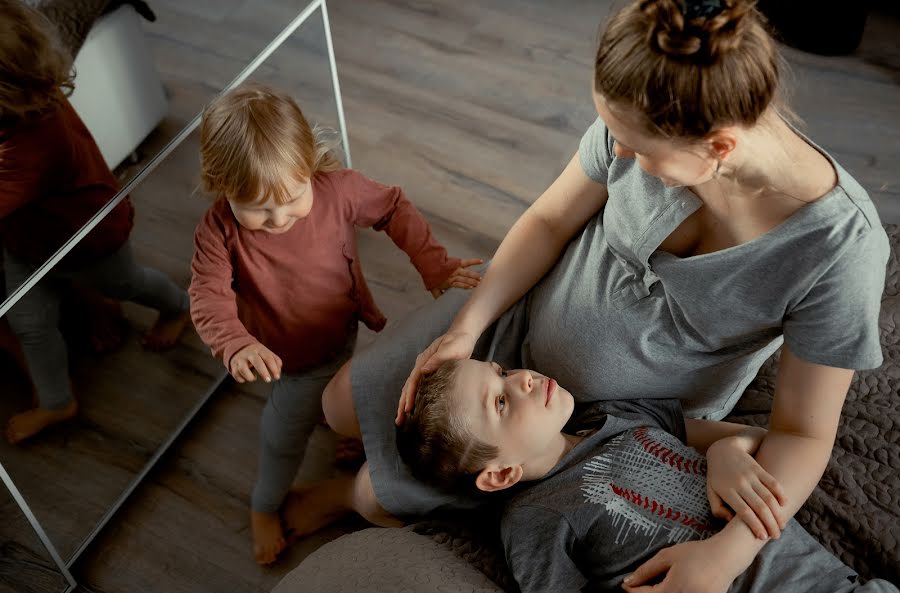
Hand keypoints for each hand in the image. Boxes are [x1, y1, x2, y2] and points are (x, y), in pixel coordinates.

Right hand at [229, 342, 282, 382]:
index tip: (277, 377)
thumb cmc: (257, 354)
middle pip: (256, 362)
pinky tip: (246, 377)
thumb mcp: (267, 354)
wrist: (239, 347)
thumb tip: (278, 373)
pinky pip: (237, 375)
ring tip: (254, 377)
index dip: (274, 368)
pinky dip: (242, 379)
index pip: (268, 358)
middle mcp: (249, 353)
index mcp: (260, 350)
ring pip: (243, 369)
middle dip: (263, 372)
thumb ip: (276, 362)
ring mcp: (240, 359)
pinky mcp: (233, 366)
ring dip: (250, 377)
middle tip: (268, 380)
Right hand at [395, 329, 477, 424]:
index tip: (407, 409)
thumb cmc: (458, 342)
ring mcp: (424, 371)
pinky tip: (414, 410)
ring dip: (405, 404)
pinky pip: (419, 390)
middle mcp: (421, 367)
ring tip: (401, 420)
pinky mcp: (431, 375)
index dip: (409, 396)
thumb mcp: (450, 349)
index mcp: (423, 361)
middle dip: (402, 405)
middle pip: (407, 388)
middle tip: (399, 421)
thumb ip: (437, 359)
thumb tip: (423, 371)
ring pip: (411, 390)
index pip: (413, 381)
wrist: (462, 335)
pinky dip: (414, 400)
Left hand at [430, 258, 482, 297]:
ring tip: (480, 278)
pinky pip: (467, 262)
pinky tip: (481, 261)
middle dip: (473, 282)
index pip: (460, 285)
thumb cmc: (430, 276)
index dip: (466, 287)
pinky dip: (474, 261)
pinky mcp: (457, 263)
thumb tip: (440, 302)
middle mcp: (454, 276)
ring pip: (467, 273)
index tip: (472, 288)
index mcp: (450, 282)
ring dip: (474, 276)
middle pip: (465, 280)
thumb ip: (438, 295)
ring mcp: (456, 269)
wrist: (428, 264)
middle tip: (479, 284)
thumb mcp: (433, 288)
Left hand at [622, 535, 749, 592]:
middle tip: (638, 587)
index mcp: (675, 588)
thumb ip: (646, 570)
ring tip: (654, 587)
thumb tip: (628, 582)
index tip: (625, 585)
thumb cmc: (696, 553)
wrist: (726, 557)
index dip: (632, 591)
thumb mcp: (668, 556)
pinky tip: (668, 590)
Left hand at [706, 435, 787, 539]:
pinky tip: (785, 505)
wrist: (722, 450)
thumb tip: (730, 521)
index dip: (755, 525)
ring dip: (778, 513)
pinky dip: (781, 494)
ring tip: (782, 525)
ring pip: (769, 497)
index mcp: (727, 491)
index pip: (744, 512)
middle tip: (776, 536)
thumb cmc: (717, 475)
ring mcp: (750, 475)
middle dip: (770, 524)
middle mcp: (740, 484)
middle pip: (759, 507)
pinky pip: (773, 482)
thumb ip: (717, 509)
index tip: (763, 537)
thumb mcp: (711, 492)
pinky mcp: (758, 468)